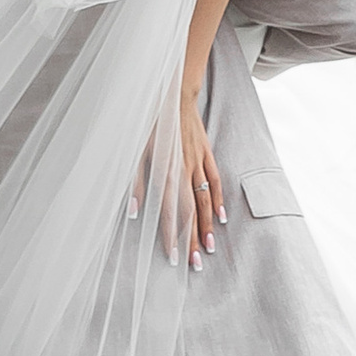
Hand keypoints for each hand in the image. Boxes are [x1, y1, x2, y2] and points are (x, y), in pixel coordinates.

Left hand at [131, 85, 224, 268]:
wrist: (172, 91)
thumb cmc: (148, 122)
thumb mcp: (135, 151)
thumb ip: (135, 183)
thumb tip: (135, 213)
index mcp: (165, 170)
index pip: (170, 211)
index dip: (172, 235)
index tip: (173, 258)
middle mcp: (184, 169)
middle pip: (190, 211)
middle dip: (191, 239)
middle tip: (196, 265)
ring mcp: (198, 161)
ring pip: (204, 200)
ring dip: (206, 226)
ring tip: (209, 249)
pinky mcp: (206, 152)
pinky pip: (215, 180)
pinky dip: (218, 200)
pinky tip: (220, 218)